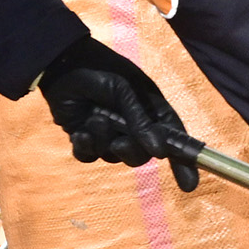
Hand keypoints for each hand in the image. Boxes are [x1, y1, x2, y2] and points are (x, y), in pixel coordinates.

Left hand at [35, 34, 201, 190]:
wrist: (60, 63)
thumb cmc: (99, 70)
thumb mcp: (125, 90)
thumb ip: (141, 121)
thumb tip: (159, 152)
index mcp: (150, 110)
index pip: (173, 138)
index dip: (183, 161)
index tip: (189, 185)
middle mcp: (132, 125)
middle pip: (142, 154)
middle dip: (131, 152)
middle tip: (119, 143)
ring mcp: (108, 133)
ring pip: (113, 157)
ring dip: (104, 141)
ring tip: (93, 118)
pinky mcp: (84, 138)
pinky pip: (89, 156)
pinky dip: (85, 147)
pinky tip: (79, 132)